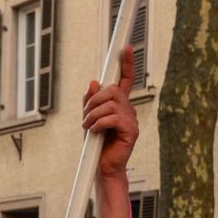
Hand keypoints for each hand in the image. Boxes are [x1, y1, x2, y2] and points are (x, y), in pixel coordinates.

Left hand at [82, 44, 140, 180]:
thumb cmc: (96, 145)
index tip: (125, 48)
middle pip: (112, 90)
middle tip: (86, 117)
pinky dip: (99, 124)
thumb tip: (94, 81)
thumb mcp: (88, 119)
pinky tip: (94, 132)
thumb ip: (90, 101)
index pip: (125, 80)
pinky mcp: (131, 131)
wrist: (102, 168)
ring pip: (110, 104)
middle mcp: (128, 109)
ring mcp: (132, 120)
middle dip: (94, 101)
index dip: (127, 63)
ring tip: (88, 128)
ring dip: (93, 115)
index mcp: (119, 105)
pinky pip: (113, 118)